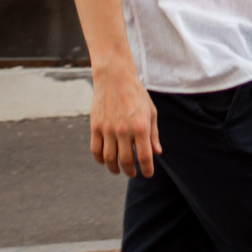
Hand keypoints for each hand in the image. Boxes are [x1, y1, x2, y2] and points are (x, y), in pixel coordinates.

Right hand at [89, 62, 160, 176]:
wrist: (115, 77)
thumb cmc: (136, 94)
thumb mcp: (150, 112)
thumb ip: (153, 134)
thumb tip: (156, 153)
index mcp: (141, 127)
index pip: (144, 157)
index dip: (147, 170)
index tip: (148, 174)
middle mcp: (124, 130)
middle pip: (125, 161)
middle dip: (130, 171)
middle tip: (133, 173)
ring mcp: (107, 129)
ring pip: (109, 159)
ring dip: (114, 168)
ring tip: (118, 170)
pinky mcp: (95, 126)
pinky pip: (95, 150)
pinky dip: (100, 160)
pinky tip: (105, 161)